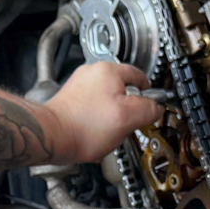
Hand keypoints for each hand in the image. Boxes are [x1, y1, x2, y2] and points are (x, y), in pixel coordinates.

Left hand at [42, 61, 162, 164]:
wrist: (53, 137)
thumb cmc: (83, 127)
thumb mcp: (128, 118)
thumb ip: (148, 109)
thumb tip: (156, 107)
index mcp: (108, 70)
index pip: (140, 77)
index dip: (149, 94)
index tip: (151, 106)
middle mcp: (91, 73)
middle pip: (123, 89)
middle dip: (128, 108)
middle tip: (127, 124)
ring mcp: (79, 86)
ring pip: (108, 100)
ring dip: (112, 116)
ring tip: (108, 130)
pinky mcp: (71, 99)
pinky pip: (93, 108)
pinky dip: (97, 120)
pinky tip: (95, 132)